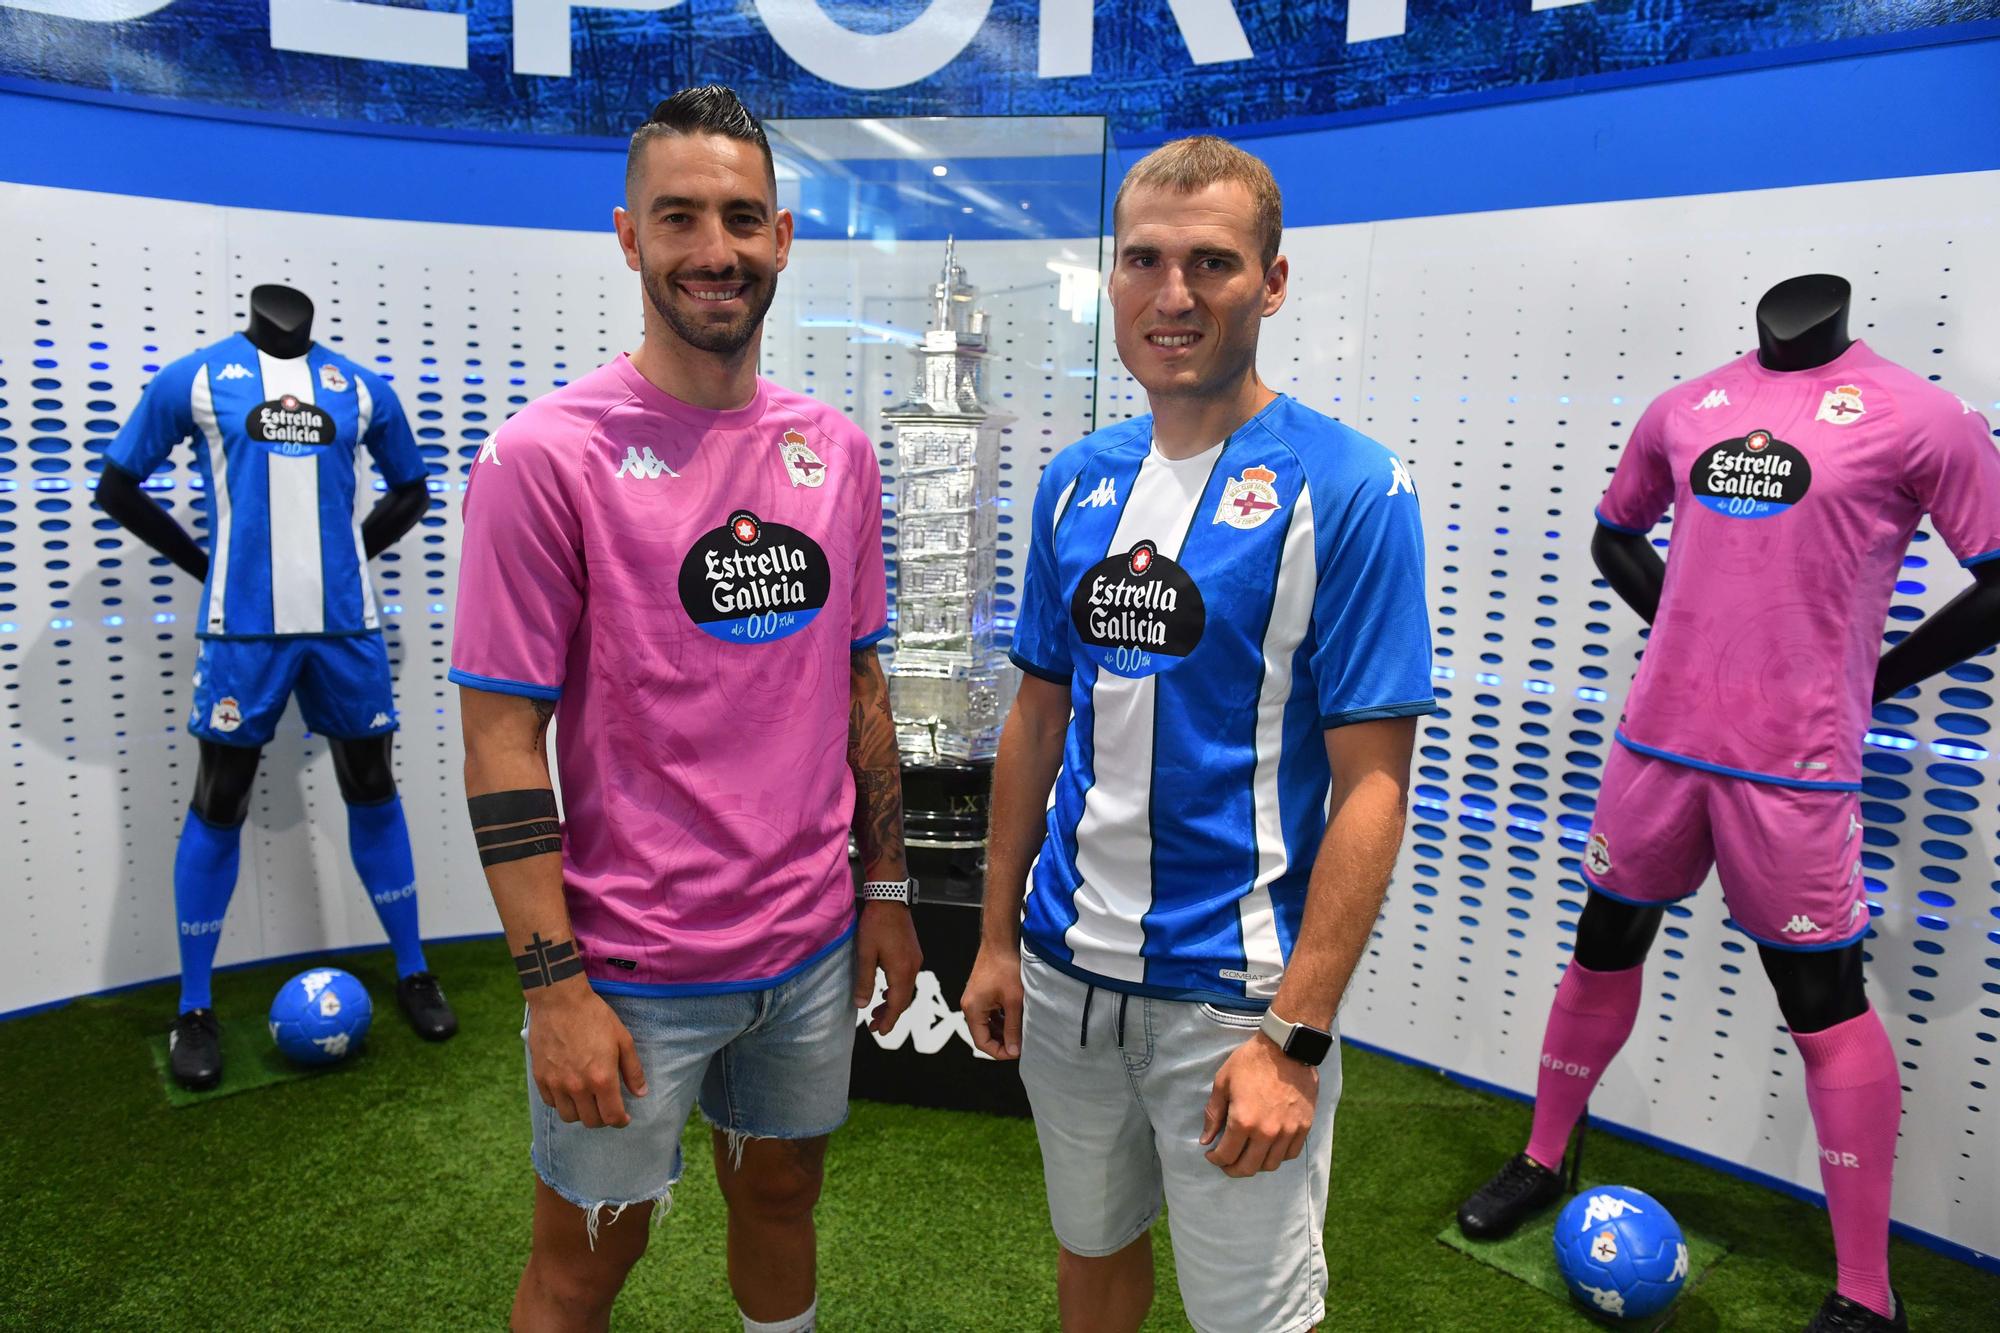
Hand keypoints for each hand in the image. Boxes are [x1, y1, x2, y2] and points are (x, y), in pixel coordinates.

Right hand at [527, 981, 646, 1128]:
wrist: (560, 1001)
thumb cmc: (594, 1017)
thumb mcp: (623, 1040)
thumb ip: (633, 1070)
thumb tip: (640, 1093)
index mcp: (602, 1078)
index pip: (611, 1116)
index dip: (620, 1121)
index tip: (623, 1118)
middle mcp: (578, 1086)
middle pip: (591, 1121)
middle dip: (603, 1119)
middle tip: (607, 1108)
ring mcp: (556, 1083)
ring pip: (569, 1117)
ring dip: (581, 1113)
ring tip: (588, 1101)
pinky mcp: (540, 1077)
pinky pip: (551, 1103)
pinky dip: (562, 1102)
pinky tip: (570, 1091)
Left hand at [854, 901, 921, 1035]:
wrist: (891, 898)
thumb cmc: (876, 924)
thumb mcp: (865, 954)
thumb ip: (865, 981)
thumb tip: (862, 1005)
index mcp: (902, 971)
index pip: (897, 1004)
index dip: (889, 1020)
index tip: (879, 1032)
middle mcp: (913, 968)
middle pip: (904, 1000)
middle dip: (890, 1015)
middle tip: (874, 1026)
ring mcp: (915, 959)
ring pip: (906, 989)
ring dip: (893, 1002)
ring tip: (877, 1011)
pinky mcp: (913, 953)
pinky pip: (907, 978)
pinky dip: (896, 989)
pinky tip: (885, 990)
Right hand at [959, 943, 1023, 1059]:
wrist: (1001, 941)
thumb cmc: (1006, 967)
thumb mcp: (1014, 1001)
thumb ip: (1013, 1027)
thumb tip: (1013, 1050)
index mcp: (972, 1009)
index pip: (982, 1042)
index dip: (999, 1051)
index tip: (1016, 1052)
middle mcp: (969, 1005)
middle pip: (983, 1034)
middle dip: (1002, 1041)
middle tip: (1021, 1044)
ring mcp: (974, 999)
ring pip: (987, 1024)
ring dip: (1003, 1030)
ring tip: (1021, 1032)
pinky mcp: (981, 993)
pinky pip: (989, 1013)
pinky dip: (1001, 1019)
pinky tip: (1016, 1018)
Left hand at [1200, 1033, 1315, 1176]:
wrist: (1287, 1048)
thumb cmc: (1251, 1061)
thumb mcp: (1223, 1082)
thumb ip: (1213, 1114)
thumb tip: (1206, 1140)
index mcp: (1243, 1121)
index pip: (1226, 1156)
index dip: (1215, 1159)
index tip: (1211, 1154)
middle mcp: (1267, 1132)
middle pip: (1248, 1168)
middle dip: (1232, 1169)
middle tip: (1226, 1163)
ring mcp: (1288, 1131)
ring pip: (1270, 1165)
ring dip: (1255, 1165)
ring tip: (1247, 1155)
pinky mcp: (1304, 1126)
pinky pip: (1290, 1154)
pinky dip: (1277, 1156)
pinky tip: (1268, 1147)